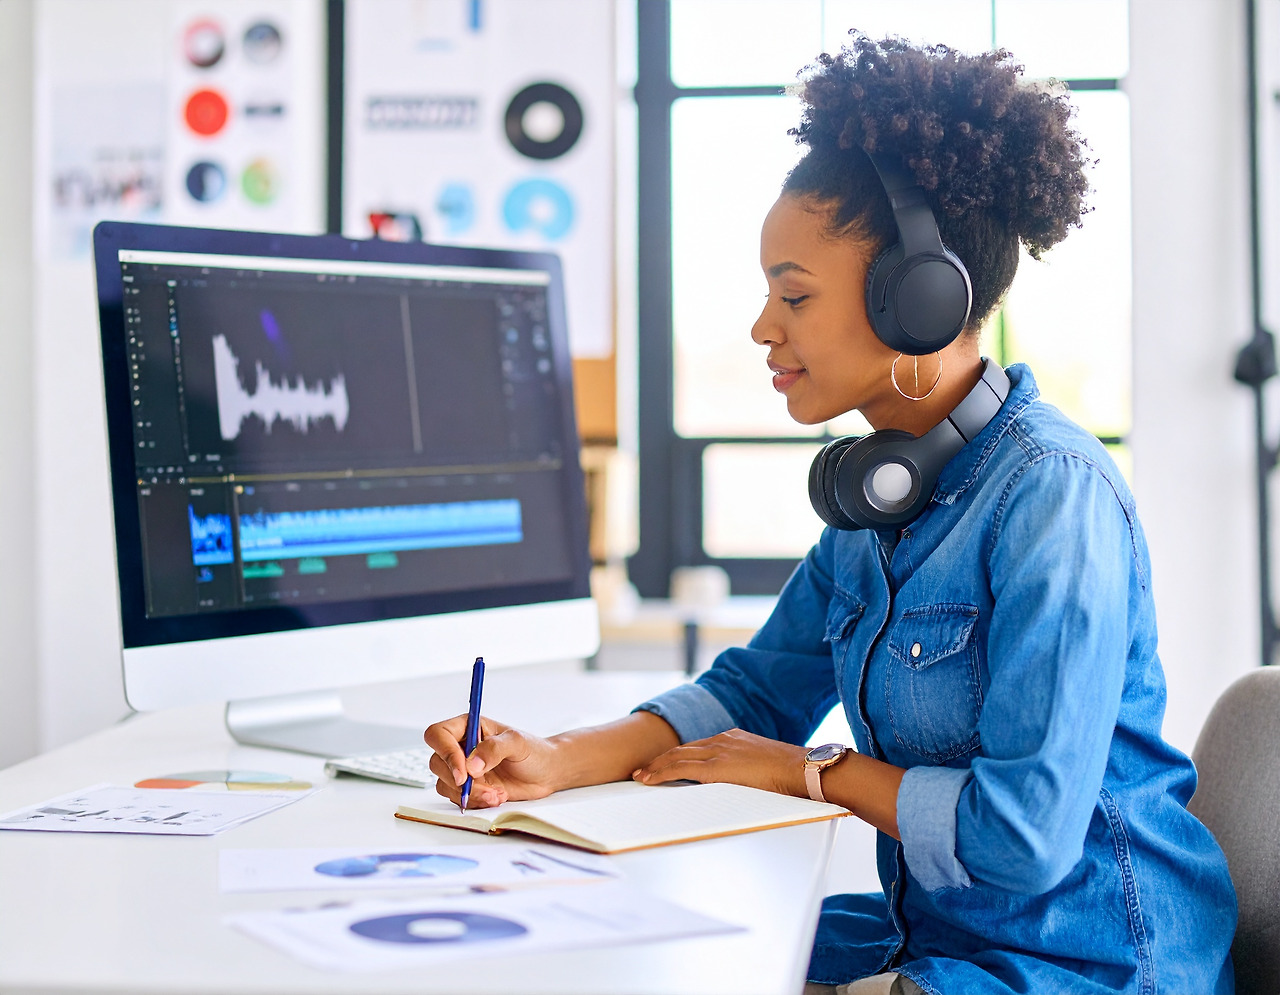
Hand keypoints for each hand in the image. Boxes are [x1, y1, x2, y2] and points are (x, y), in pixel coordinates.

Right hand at [423, 715, 560, 808]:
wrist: (546, 773)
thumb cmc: (534, 751)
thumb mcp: (518, 743)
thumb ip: (494, 749)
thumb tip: (472, 765)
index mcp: (468, 727)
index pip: (439, 734)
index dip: (445, 752)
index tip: (463, 772)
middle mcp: (461, 747)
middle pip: (437, 762)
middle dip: (460, 780)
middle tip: (485, 787)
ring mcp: (463, 769)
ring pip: (445, 784)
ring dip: (470, 794)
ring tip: (497, 793)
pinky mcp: (468, 788)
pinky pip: (457, 798)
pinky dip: (475, 802)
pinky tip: (496, 796)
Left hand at [632, 728, 808, 797]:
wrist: (801, 769)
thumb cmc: (790, 773)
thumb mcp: (763, 766)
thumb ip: (747, 770)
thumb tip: (743, 783)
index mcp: (733, 739)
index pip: (697, 747)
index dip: (678, 755)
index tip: (665, 763)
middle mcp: (722, 740)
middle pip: (682, 749)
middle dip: (660, 759)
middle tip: (643, 770)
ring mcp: (718, 751)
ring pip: (677, 756)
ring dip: (656, 766)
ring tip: (641, 776)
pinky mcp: (716, 767)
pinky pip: (681, 768)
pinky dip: (662, 773)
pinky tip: (650, 779)